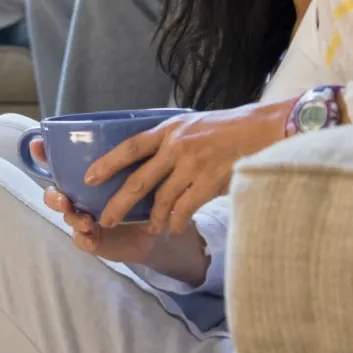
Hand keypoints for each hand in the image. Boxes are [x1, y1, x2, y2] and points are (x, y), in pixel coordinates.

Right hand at [26, 138, 164, 264]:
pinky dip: (84, 239)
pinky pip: (81, 240)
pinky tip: (91, 238)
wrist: (156, 229)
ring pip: (68, 217)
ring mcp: (83, 219)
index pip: (58, 165)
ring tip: (86, 222)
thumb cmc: (142, 195)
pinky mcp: (93, 239)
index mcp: (83, 179)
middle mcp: (79, 198)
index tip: (37, 146)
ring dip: (73, 218)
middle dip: (54, 197)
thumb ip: (128, 154)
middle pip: (55, 195)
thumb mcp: (137, 170)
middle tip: (64, 200)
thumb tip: (124, 125)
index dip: (43, 155)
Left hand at [86, 98, 296, 232]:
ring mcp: (194, 166)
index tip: (89, 178)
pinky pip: (185, 208)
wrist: (263, 130)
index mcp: (169, 129)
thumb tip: (148, 158)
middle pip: (139, 180)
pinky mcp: (210, 182)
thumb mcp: (191, 124)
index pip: (130, 147)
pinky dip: (177, 220)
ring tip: (151, 228)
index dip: (107, 163)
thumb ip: (170, 140)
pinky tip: (174, 226)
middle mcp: (177, 147)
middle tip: (106, 219)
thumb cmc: (227, 127)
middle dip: (119, 203)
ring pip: (163, 200)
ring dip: (153, 218)